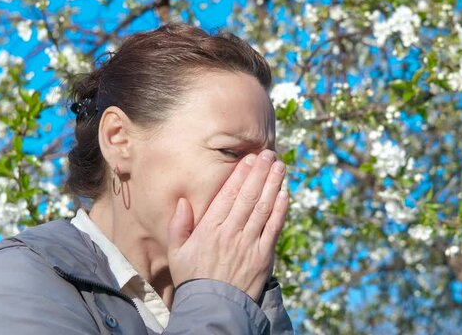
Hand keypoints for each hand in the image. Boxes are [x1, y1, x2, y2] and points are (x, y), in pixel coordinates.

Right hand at [168, 149, 287, 300]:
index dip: (241, 174)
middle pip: (249, 196)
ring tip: (280, 166)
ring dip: (273, 184)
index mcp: (210, 229)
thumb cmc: (193, 277)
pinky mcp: (264, 256)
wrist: (213, 307)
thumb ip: (179, 225)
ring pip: (264, 208)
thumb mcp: (176, 252)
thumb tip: (183, 202)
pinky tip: (284, 193)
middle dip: (261, 172)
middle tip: (270, 154)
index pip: (228, 195)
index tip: (250, 158)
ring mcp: (249, 244)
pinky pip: (274, 227)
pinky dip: (280, 209)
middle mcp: (231, 232)